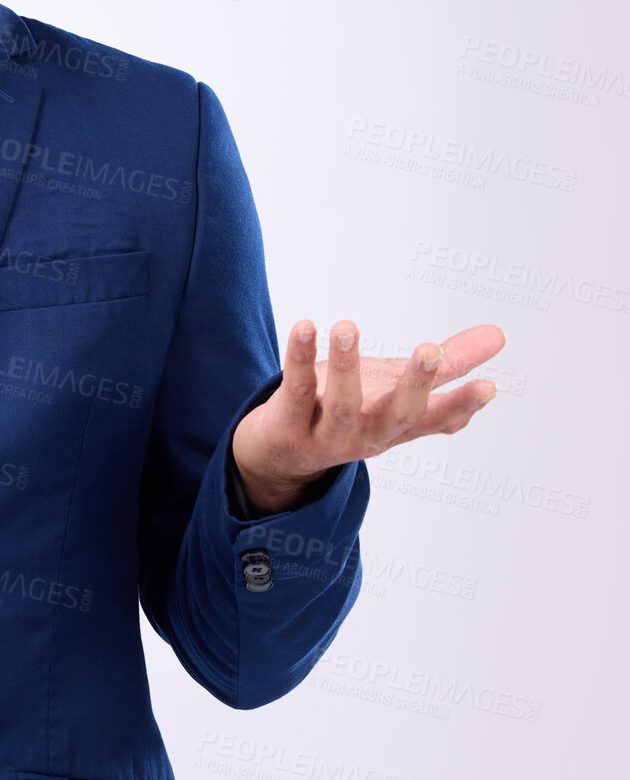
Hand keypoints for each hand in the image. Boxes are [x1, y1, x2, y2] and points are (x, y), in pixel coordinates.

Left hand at [230, 319, 504, 514]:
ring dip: (346, 365)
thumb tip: (499, 333)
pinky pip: (296, 390)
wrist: (279, 453)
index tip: (489, 386)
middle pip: (397, 416)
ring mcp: (327, 436)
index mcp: (397, 426)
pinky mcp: (288, 425)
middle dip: (415, 385)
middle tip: (430, 350)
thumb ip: (447, 363)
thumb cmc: (348, 410)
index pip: (436, 419)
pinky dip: (299, 358)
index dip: (461, 405)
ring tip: (346, 325)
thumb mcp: (396, 386)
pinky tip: (305, 327)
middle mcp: (367, 436)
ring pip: (342, 405)